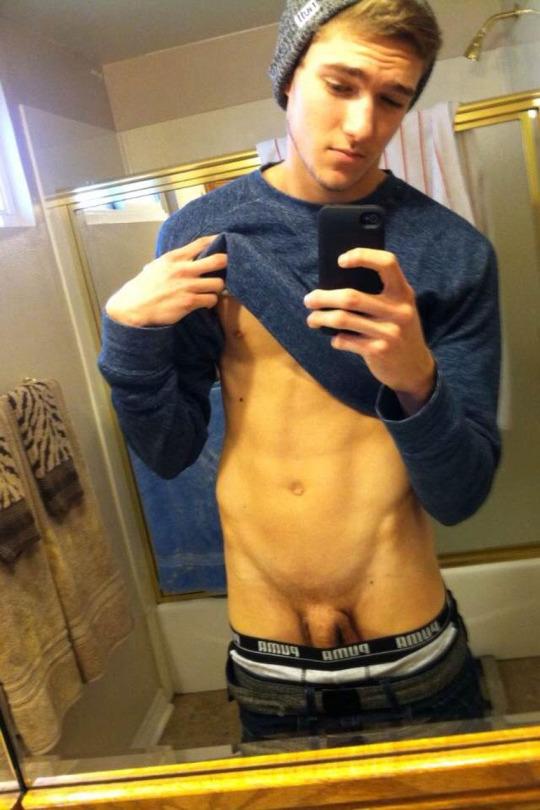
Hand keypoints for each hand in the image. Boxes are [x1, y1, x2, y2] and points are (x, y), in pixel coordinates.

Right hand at [105, 235, 226, 326]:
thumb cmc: (143, 287)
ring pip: (219, 283)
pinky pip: (211, 299)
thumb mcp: (156, 266)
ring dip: (218, 288)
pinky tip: (205, 302)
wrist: (134, 306)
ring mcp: (188, 286)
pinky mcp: (189, 301)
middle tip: (227, 268)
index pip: (202, 243)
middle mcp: (183, 269)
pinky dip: (211, 302)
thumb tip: (183, 257)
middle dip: (226, 263)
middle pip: (218, 260)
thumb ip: (173, 261)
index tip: (224, 241)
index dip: (216, 240)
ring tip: (212, 290)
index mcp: (174, 257)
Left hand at [304, 248, 435, 414]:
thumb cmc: (398, 330)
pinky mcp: (379, 351)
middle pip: (351, 297)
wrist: (414, 368)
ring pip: (342, 319)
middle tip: (309, 299)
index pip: (387, 263)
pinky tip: (335, 339)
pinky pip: (345, 340)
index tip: (340, 260)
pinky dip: (336, 339)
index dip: (363, 256)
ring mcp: (389, 332)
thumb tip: (334, 284)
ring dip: (320, 318)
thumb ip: (379, 295)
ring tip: (312, 319)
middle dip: (323, 297)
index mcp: (403, 292)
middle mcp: (399, 310)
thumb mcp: (397, 309)